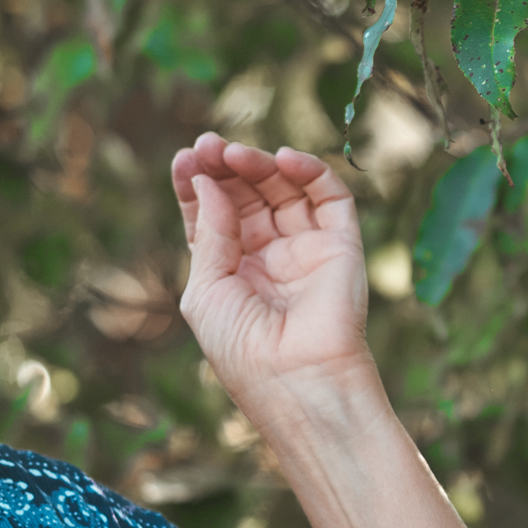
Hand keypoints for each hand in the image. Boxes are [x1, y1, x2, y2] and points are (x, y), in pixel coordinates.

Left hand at [170, 133, 374, 414]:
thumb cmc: (242, 350)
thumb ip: (209, 232)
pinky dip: (310, 171)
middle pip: (247, 195)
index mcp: (230, 271)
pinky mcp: (342, 245)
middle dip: (226, 167)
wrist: (297, 381)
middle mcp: (268, 257)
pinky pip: (329, 197)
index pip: (214, 213)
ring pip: (284, 189)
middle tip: (209, 145)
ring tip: (235, 154)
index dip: (199, 184)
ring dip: (259, 165)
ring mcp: (305, 249)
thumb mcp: (205, 291)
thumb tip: (208, 180)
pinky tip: (283, 158)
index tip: (186, 158)